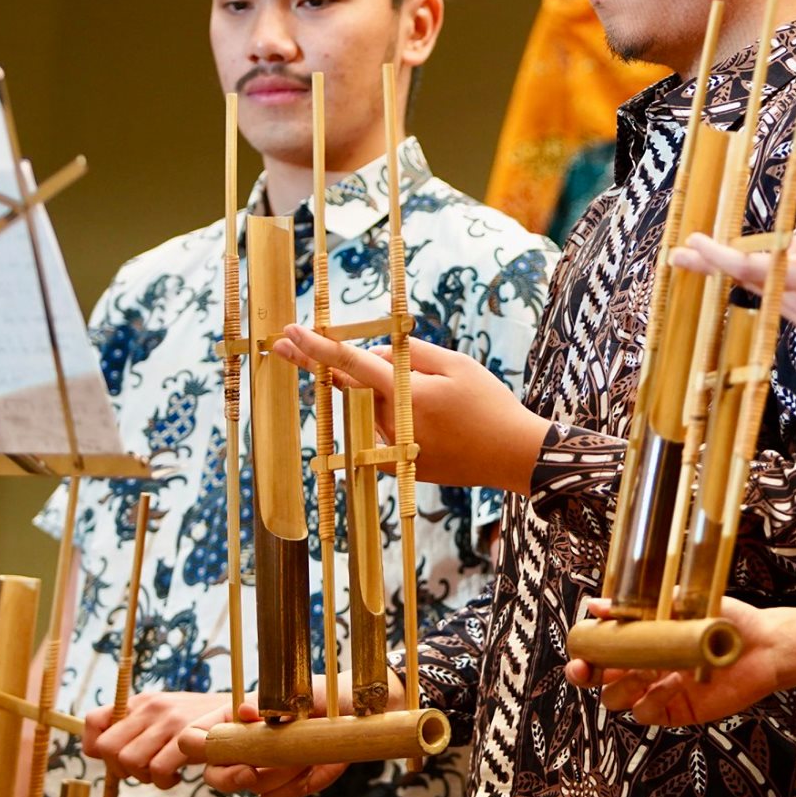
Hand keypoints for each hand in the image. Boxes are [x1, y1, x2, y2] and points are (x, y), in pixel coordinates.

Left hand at [83, 690, 225, 787]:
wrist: (243, 714)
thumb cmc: (201, 722)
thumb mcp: (166, 716)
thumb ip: (137, 727)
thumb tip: (99, 749)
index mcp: (141, 701)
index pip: (94, 720)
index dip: (94, 746)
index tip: (114, 759)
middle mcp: (151, 707)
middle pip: (106, 748)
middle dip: (120, 769)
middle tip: (143, 771)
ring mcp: (169, 720)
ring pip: (129, 761)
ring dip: (144, 777)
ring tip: (163, 774)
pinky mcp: (186, 736)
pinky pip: (158, 770)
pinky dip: (164, 782)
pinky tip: (178, 776)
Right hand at [175, 675, 406, 796]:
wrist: (359, 711)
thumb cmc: (325, 693)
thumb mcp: (299, 690)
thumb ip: (270, 703)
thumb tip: (245, 711)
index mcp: (236, 717)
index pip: (196, 738)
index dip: (201, 750)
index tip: (225, 752)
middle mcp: (243, 745)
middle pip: (214, 775)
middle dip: (232, 777)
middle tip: (251, 773)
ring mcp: (262, 768)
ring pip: (253, 787)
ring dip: (283, 772)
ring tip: (310, 747)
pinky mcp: (283, 786)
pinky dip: (298, 787)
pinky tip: (319, 766)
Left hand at [271, 327, 548, 494]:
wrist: (513, 456)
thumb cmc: (490, 404)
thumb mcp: (458, 365)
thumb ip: (412, 355)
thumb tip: (375, 357)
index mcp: (406, 395)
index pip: (352, 365)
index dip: (318, 347)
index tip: (291, 331)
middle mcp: (392, 424)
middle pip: (350, 386)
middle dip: (318, 364)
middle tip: (282, 344)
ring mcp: (393, 449)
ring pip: (367, 407)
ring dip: (377, 392)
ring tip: (433, 394)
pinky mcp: (398, 465)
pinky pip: (378, 432)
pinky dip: (386, 416)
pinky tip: (423, 414)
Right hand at [563, 596, 783, 727]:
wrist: (764, 643)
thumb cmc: (726, 618)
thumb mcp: (681, 602)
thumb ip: (639, 606)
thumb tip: (597, 604)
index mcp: (641, 641)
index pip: (599, 651)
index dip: (582, 653)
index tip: (577, 649)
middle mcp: (644, 667)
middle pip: (599, 681)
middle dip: (586, 676)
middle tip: (584, 669)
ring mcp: (658, 691)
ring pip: (617, 700)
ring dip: (624, 685)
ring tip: (648, 669)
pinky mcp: (676, 710)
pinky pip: (647, 713)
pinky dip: (651, 701)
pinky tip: (668, 684)